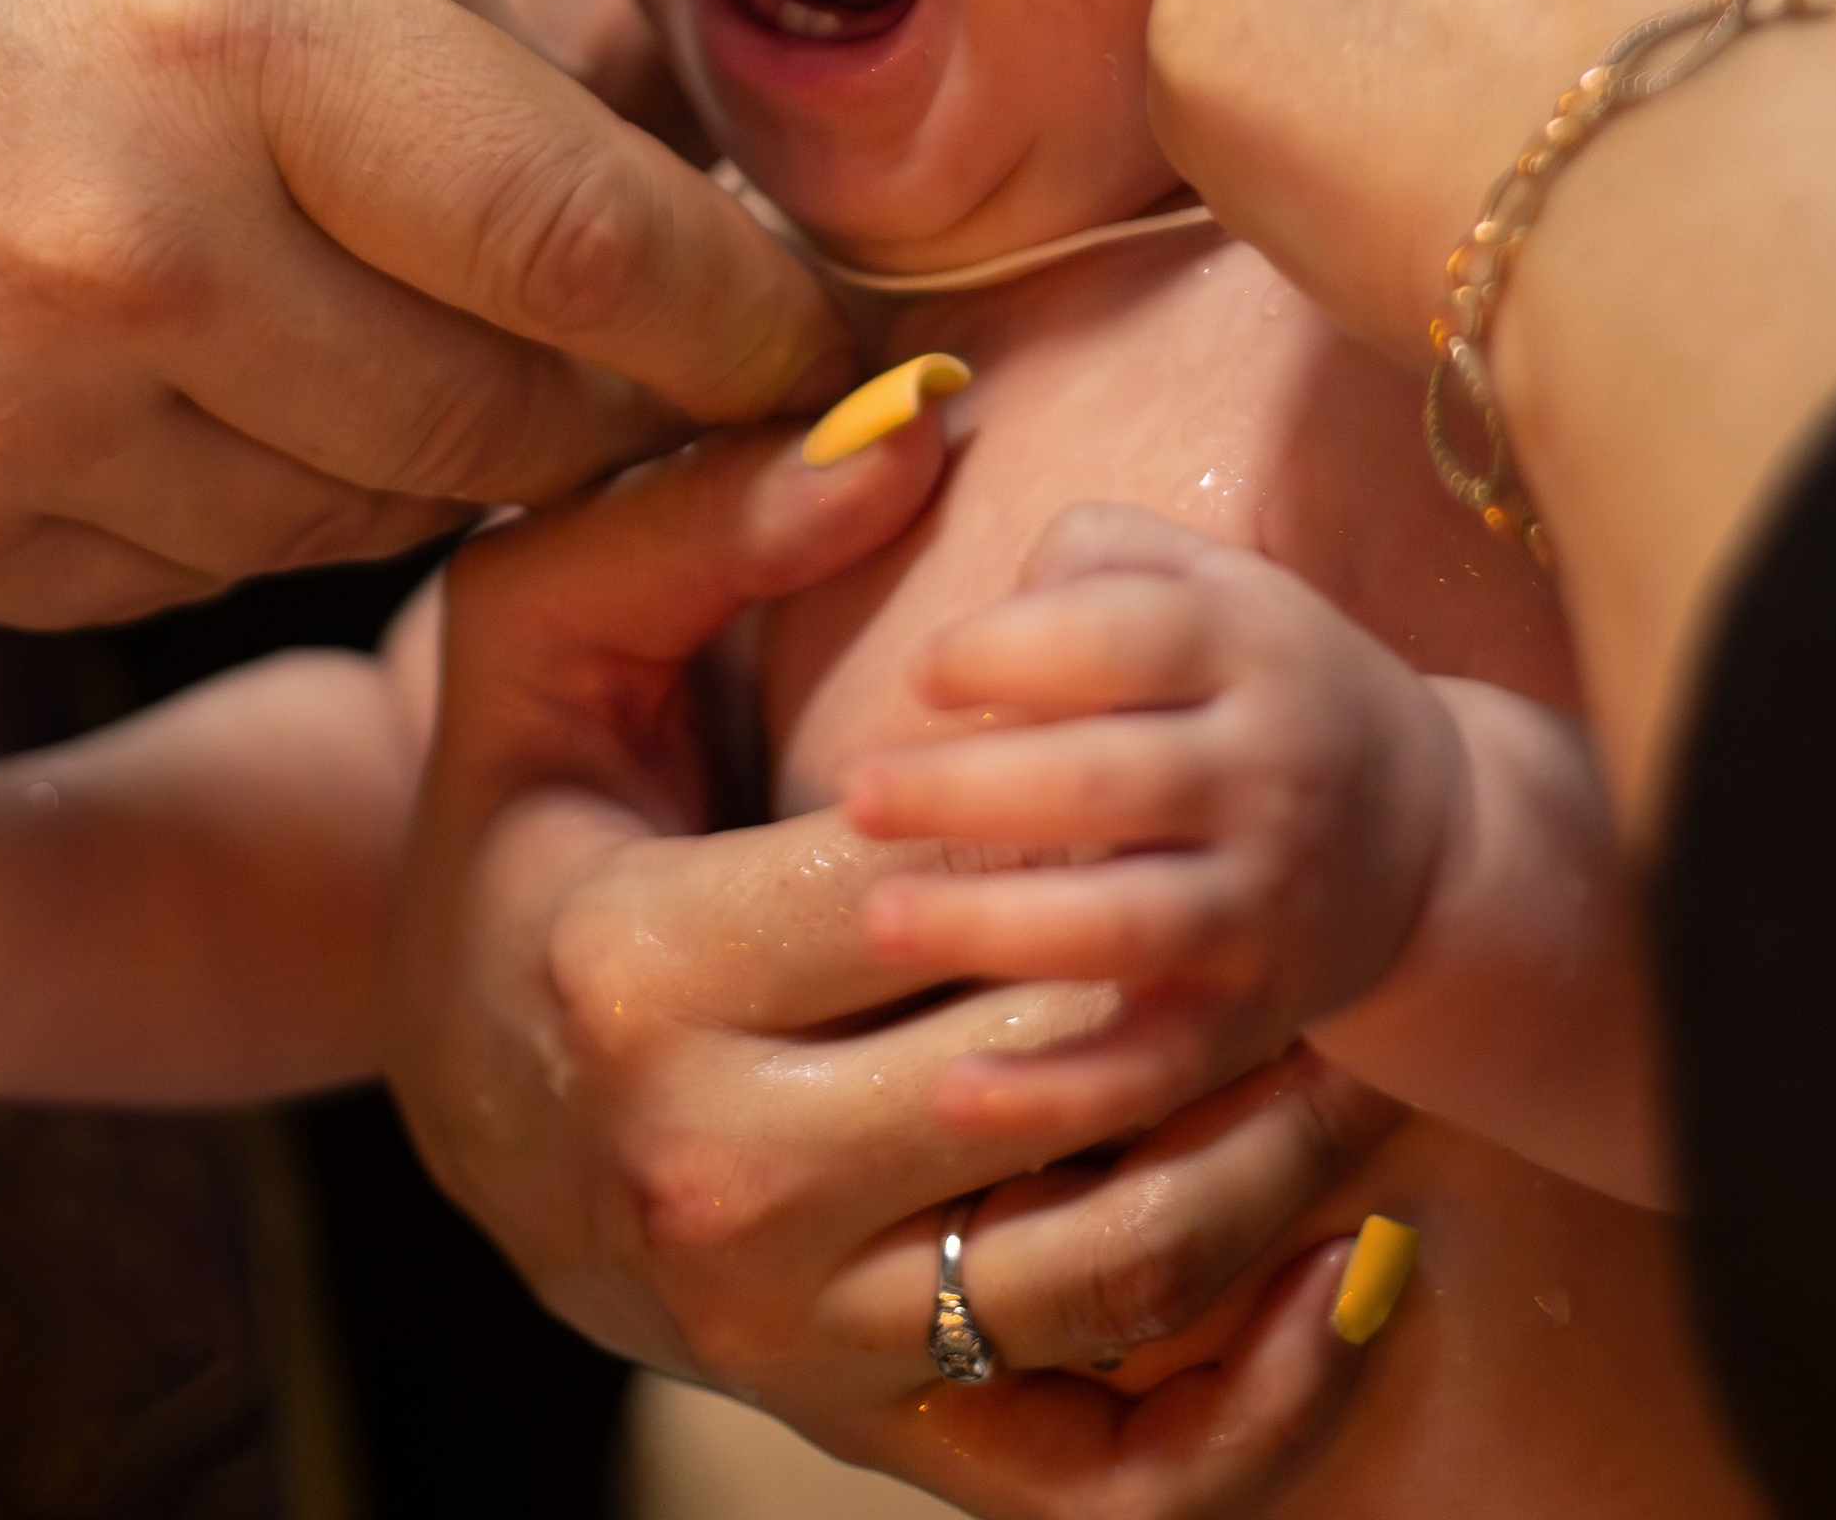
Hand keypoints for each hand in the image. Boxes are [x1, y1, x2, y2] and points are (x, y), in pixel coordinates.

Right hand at [0, 0, 845, 622]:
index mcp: (226, 38)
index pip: (591, 244)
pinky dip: (250, 490)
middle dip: (612, 396)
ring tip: (404, 322)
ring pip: (352, 514)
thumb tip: (589, 121)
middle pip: (504, 416)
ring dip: (433, 446)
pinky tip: (213, 370)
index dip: (746, 314)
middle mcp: (136, 257)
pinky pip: (178, 564)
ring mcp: (10, 424)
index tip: (824, 335)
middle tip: (652, 345)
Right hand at [387, 448, 1389, 1515]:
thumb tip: (916, 421)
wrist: (462, 1078)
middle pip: (1047, 1075)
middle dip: (1205, 976)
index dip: (1077, 811)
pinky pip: (1100, 1471)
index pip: (934, 888)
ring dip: (1275, 1169)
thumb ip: (712, 511)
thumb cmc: (520, 819)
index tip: (1173, 739)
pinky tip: (1360, 1275)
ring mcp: (794, 1339)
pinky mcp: (862, 1431)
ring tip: (1372, 1044)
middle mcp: (715, 1186)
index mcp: (641, 976)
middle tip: (1331, 874)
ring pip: (1104, 1280)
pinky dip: (1255, 1404)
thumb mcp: (541, 633)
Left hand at [845, 505, 1453, 1157]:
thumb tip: (990, 612)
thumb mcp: (1215, 584)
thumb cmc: (1260, 687)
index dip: (1018, 649)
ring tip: (879, 918)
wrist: (1428, 838)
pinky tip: (951, 1092)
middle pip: (1116, 782)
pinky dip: (1056, 1096)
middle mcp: (1270, 776)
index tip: (923, 673)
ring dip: (998, 927)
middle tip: (855, 793)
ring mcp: (1265, 908)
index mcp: (1253, 649)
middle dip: (976, 789)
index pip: (1131, 637)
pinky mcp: (1250, 1024)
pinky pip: (1150, 1070)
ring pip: (1129, 927)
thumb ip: (1100, 556)